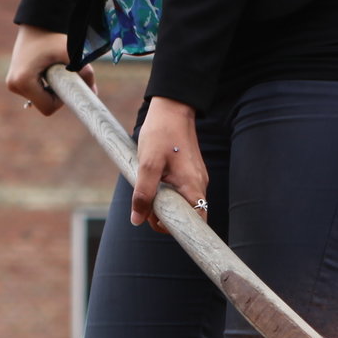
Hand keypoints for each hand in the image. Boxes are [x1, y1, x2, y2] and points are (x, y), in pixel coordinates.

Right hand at [7, 24, 90, 116]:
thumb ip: (85, 73)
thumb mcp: (70, 54)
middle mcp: (13, 85)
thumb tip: (94, 92)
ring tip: (53, 69)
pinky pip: (33, 92)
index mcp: (23, 82)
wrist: (37, 21)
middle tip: (62, 75)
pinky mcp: (14, 80)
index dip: (61, 100)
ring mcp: (12, 83)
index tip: (67, 83)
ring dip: (50, 90)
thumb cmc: (52, 36)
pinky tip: (46, 70)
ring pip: (38, 99)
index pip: (47, 108)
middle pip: (42, 104)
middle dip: (56, 94)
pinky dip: (43, 86)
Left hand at [130, 97, 206, 232]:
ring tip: (148, 187)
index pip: (196, 223)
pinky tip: (154, 179)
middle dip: (165, 216)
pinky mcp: (190, 172)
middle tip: (145, 204)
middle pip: (186, 216)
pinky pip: (180, 191)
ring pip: (181, 203)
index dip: (176, 229)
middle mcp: (199, 185)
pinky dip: (166, 192)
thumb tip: (137, 220)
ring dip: (164, 203)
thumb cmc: (161, 133)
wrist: (172, 108)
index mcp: (193, 186)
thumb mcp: (147, 164)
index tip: (156, 221)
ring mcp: (196, 178)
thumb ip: (143, 194)